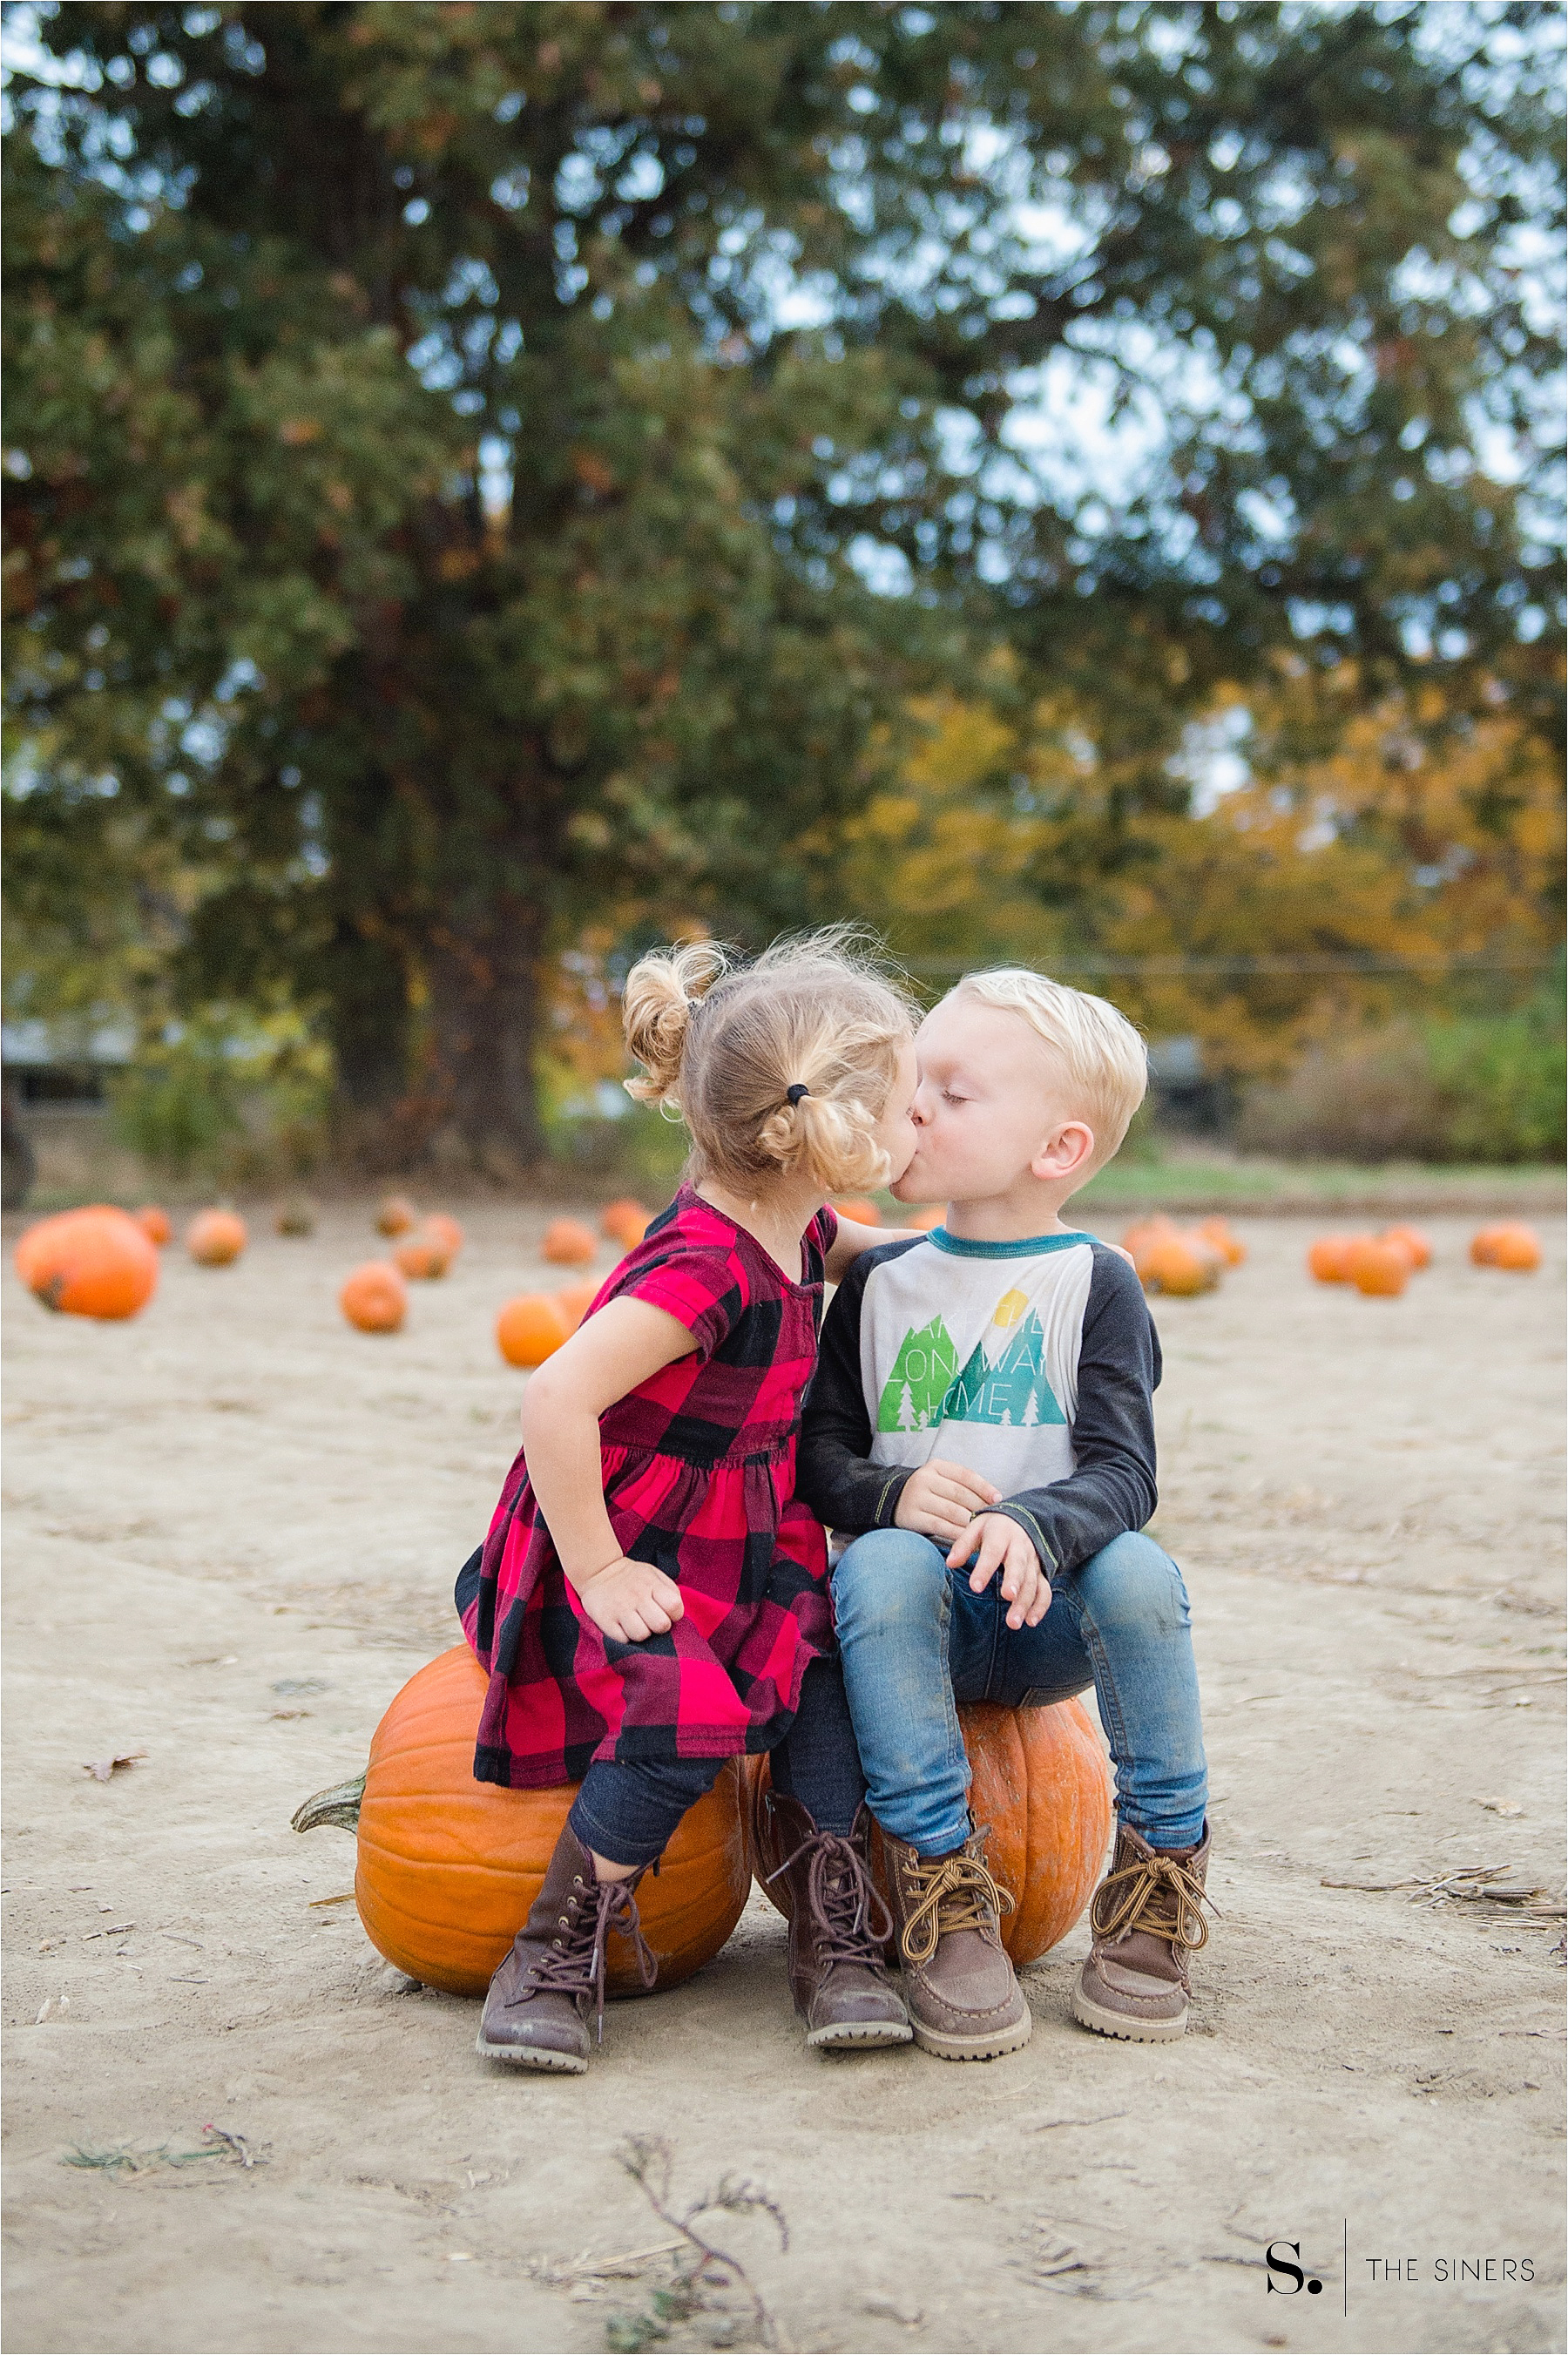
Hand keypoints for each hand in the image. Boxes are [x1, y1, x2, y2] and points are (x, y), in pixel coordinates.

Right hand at [571, 1555, 684, 1643]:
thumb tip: (676, 1611)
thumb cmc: (632, 1577)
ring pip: (642, 1635)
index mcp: (652, 1584)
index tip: (665, 1613)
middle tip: (650, 1621)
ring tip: (636, 1624)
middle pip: (661, 1625)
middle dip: (658, 1627)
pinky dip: (625, 1637)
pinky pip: (623, 1640)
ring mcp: (620, 1609)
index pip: (675, 1606)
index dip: (674, 1614)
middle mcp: (637, 1596)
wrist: (598, 1571)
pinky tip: (623, 1626)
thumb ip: (669, 1590)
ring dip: (641, 1633)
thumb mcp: (653, 1574)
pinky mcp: (605, 1620)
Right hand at [894, 1457, 1001, 1545]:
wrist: (893, 1500)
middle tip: (992, 1520)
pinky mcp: (912, 1516)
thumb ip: (962, 1486)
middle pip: (959, 1494)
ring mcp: (917, 1497)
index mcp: (936, 1466)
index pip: (965, 1475)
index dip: (984, 1487)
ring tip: (983, 1531)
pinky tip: (966, 1539)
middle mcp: (925, 1479)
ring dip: (969, 1522)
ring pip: (951, 1511)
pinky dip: (956, 1533)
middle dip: (978, 1508)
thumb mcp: (941, 1480)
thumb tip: (993, 1500)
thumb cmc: (928, 1492)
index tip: (998, 1499)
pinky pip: (939, 1525)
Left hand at [949, 1513, 1050, 1630]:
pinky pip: (1044, 1591)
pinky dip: (1040, 1606)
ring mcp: (1033, 1562)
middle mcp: (1020, 1548)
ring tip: (1014, 1622)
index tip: (975, 1586)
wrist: (1022, 1520)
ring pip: (1032, 1582)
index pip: (992, 1551)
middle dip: (1014, 1582)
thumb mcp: (976, 1528)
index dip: (984, 1569)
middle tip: (1008, 1596)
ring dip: (1025, 1602)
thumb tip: (950, 1563)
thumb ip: (963, 1545)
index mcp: (1001, 1534)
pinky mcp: (1040, 1574)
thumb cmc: (993, 1528)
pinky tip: (1031, 1621)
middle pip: (1018, 1565)